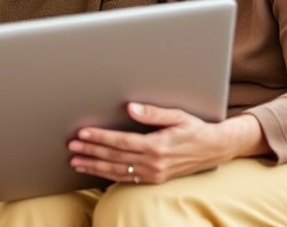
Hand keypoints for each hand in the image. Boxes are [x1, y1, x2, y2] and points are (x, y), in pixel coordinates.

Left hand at [67, 103, 263, 184]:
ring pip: (117, 170)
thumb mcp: (177, 115)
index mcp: (156, 145)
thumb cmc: (195, 128)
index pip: (120, 142)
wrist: (214, 149)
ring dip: (94, 165)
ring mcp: (153, 173)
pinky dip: (108, 175)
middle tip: (71, 146)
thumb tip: (130, 107)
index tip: (82, 133)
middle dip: (91, 151)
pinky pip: (126, 178)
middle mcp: (153, 163)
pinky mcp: (154, 179)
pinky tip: (95, 170)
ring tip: (75, 161)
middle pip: (114, 157)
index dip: (99, 137)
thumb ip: (153, 112)